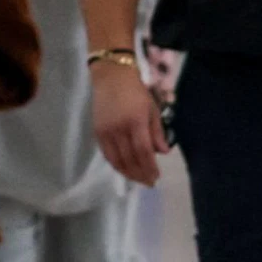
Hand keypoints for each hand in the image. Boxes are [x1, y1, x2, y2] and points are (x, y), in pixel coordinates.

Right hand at [90, 60, 165, 186]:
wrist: (112, 78)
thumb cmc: (136, 92)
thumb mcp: (152, 109)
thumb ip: (157, 132)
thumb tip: (163, 152)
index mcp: (136, 122)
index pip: (143, 151)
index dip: (149, 166)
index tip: (156, 176)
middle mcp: (119, 129)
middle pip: (130, 158)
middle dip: (140, 173)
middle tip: (149, 183)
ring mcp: (106, 132)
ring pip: (117, 160)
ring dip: (128, 173)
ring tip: (138, 179)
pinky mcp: (97, 132)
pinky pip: (107, 154)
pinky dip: (116, 164)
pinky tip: (124, 170)